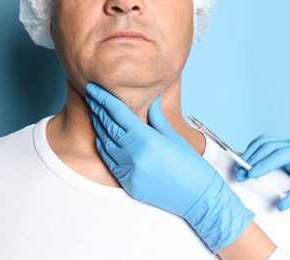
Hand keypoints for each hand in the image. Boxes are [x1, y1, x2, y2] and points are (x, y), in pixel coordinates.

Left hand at [85, 83, 254, 253]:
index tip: (94, 89)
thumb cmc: (191, 165)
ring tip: (94, 114)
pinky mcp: (128, 184)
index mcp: (147, 139)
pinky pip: (110, 163)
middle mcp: (134, 154)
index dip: (104, 99)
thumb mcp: (174, 137)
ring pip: (106, 144)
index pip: (119, 113)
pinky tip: (100, 139)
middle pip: (110, 127)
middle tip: (91, 97)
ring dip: (99, 128)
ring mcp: (129, 171)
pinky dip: (103, 149)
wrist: (198, 198)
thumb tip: (151, 101)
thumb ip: (157, 118)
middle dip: (99, 110)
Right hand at [235, 134, 289, 230]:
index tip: (252, 173)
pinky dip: (254, 152)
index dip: (265, 162)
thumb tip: (280, 204)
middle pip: (270, 145)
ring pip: (265, 142)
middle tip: (241, 172)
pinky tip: (247, 162)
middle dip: (253, 158)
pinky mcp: (283, 149)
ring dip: (251, 153)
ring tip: (240, 168)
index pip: (282, 153)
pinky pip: (265, 145)